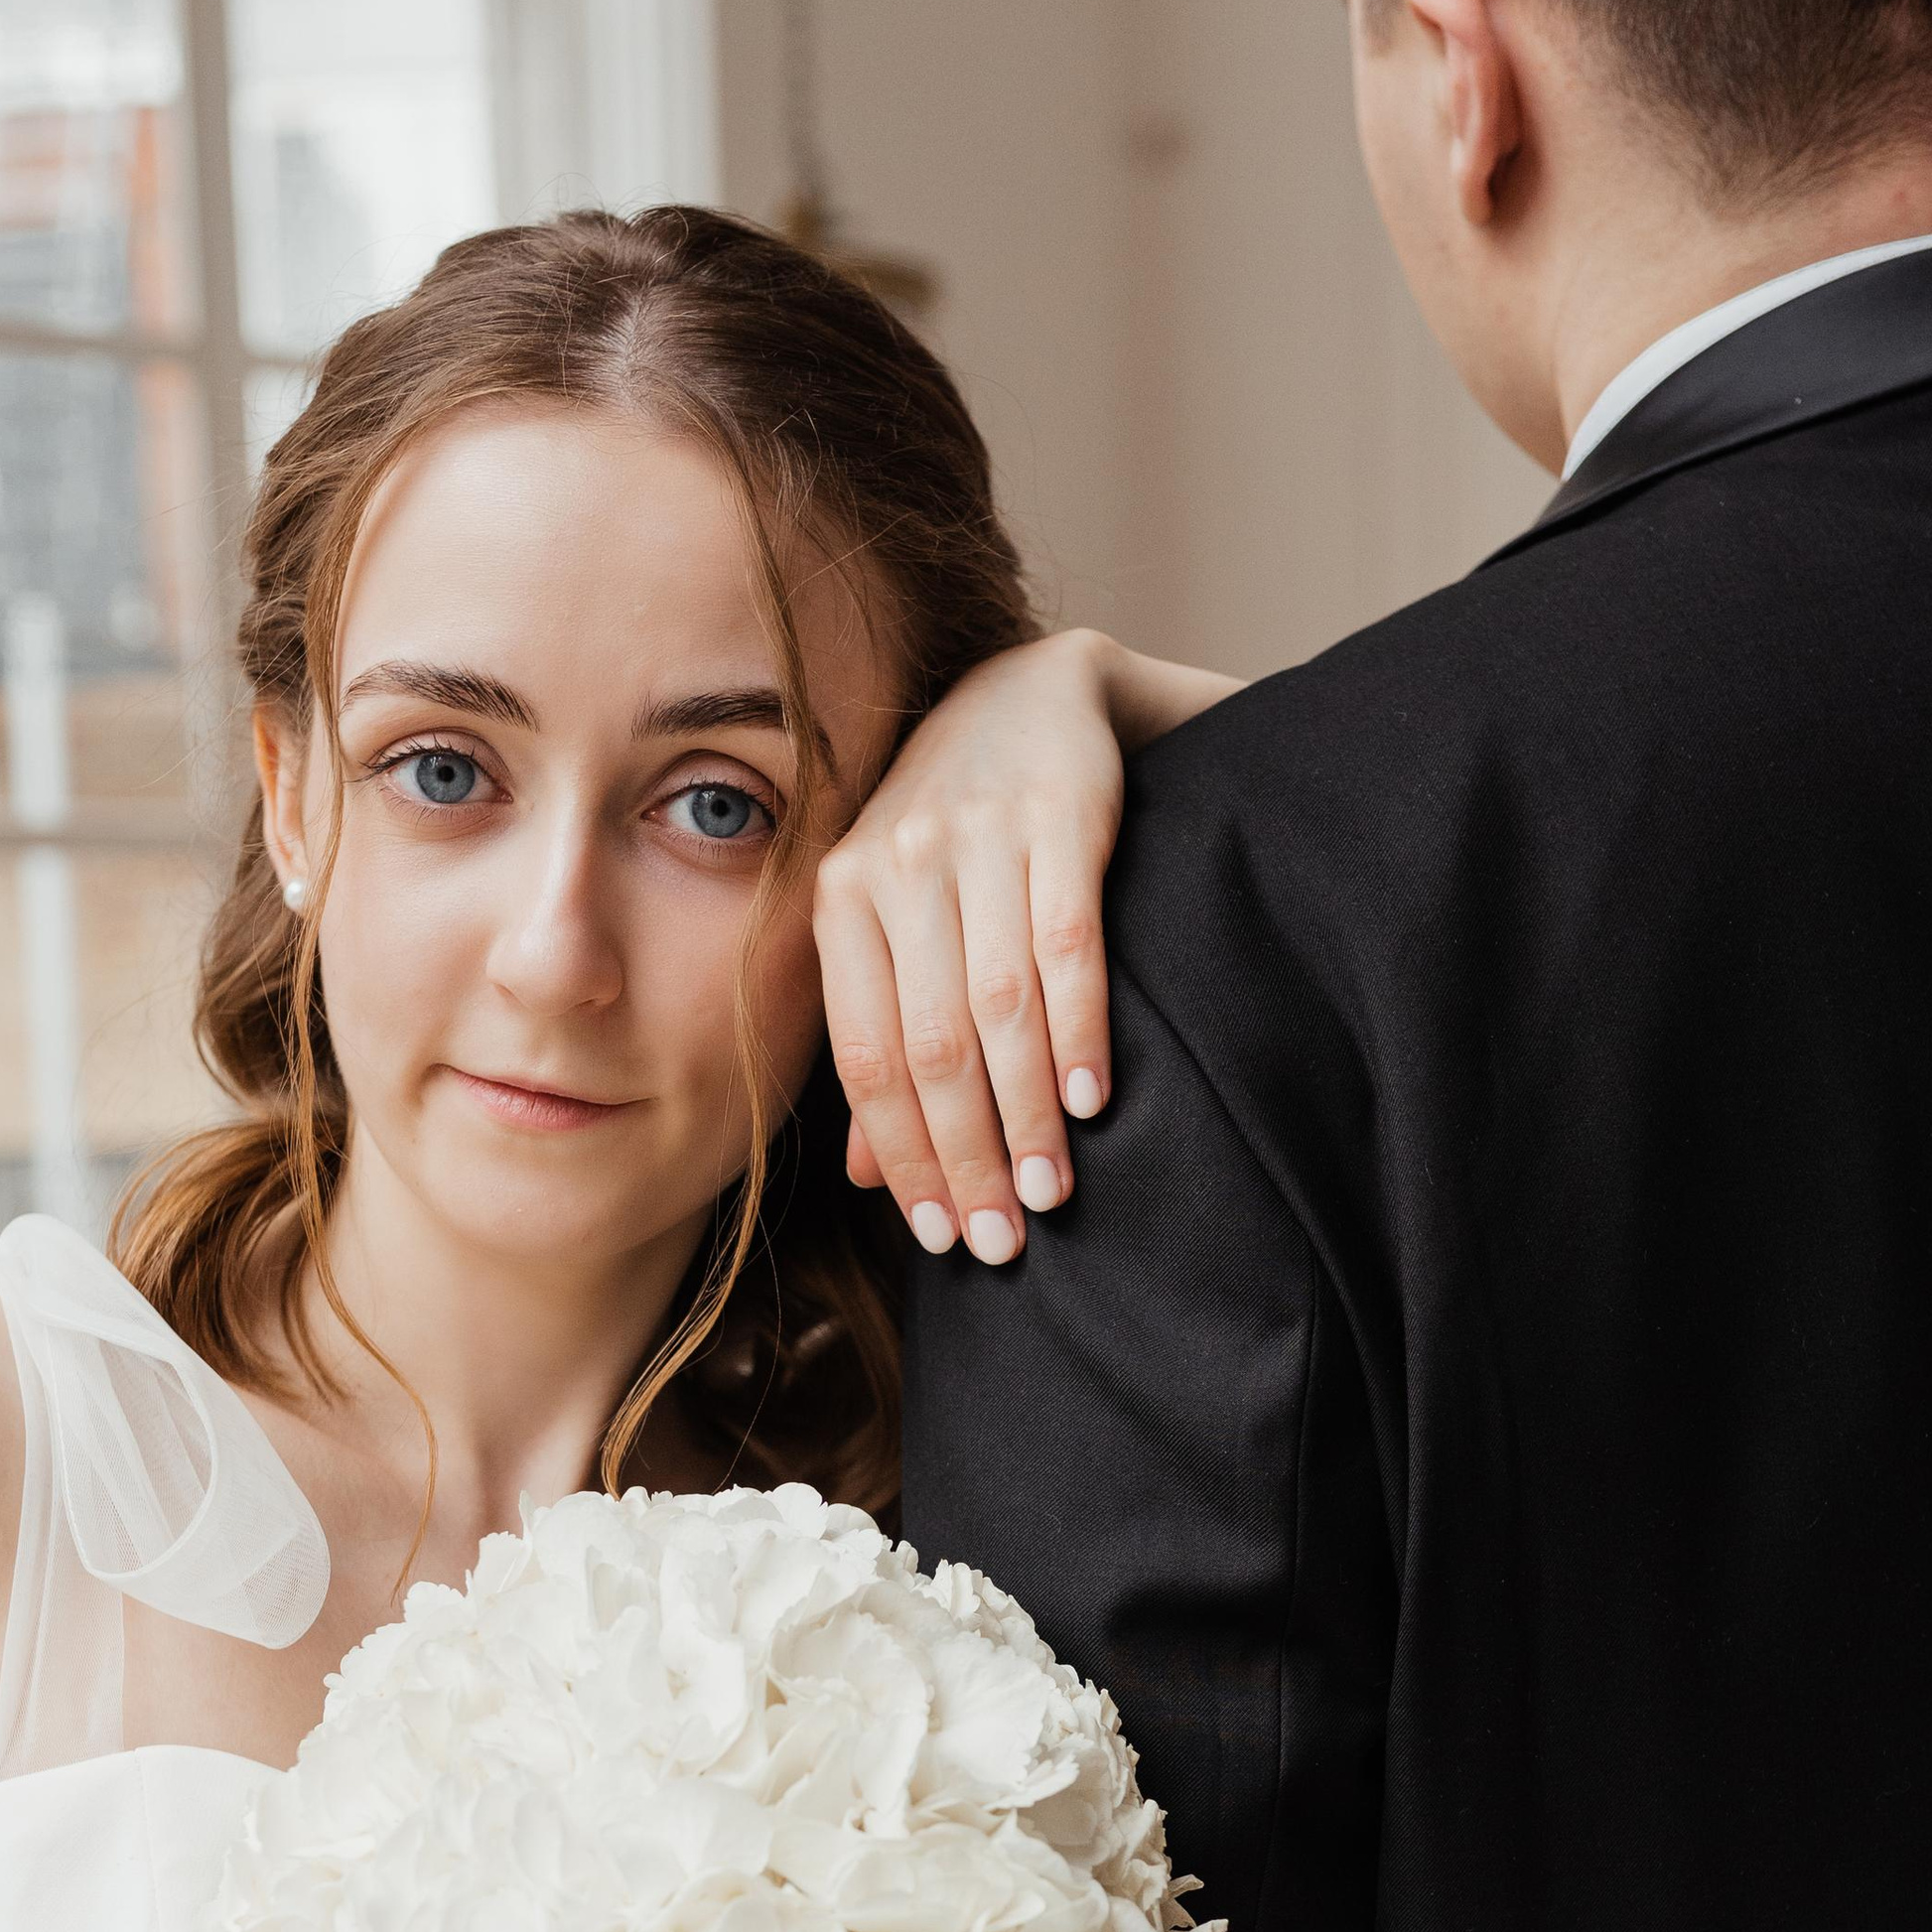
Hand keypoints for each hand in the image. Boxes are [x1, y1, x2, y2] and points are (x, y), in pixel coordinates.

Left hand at [814, 632, 1236, 1261]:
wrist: (1040, 690)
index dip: (903, 1157)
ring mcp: (976, 836)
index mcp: (840, 898)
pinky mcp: (1060, 813)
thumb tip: (869, 1178)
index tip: (941, 1236)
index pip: (864, 1057)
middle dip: (966, 1157)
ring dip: (1024, 1114)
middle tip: (1003, 1241)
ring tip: (1051, 1192)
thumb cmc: (960, 834)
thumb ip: (881, 1034)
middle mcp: (895, 863)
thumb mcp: (897, 920)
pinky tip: (1092, 1099)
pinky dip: (1078, 1029)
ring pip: (994, 1007)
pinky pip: (1066, 944)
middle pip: (928, 1046)